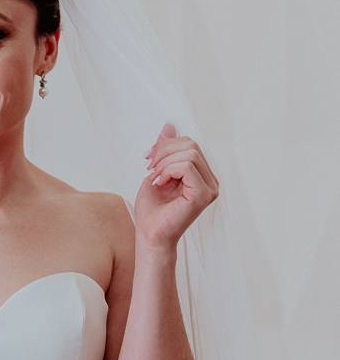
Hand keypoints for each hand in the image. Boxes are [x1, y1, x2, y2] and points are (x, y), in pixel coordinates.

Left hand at [134, 124, 218, 251]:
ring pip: (190, 153)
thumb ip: (166, 149)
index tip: (148, 159)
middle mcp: (211, 181)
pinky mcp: (203, 195)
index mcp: (202, 175)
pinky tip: (160, 183)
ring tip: (154, 177)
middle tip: (149, 167)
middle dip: (164, 151)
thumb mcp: (156, 171)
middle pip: (191, 144)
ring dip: (164, 162)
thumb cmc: (152, 210)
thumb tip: (169, 124)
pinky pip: (187, 166)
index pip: (190, 143)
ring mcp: (210, 188)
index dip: (166, 145)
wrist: (149, 235)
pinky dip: (168, 171)